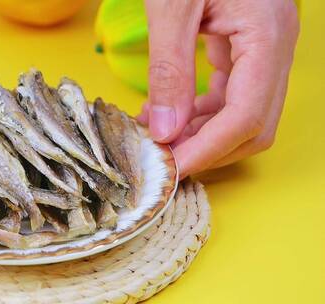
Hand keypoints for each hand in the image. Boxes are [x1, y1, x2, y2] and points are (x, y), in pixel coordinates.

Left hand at [137, 0, 298, 177]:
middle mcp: (275, 47)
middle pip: (254, 125)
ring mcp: (264, 49)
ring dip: (200, 136)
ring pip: (243, 116)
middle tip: (163, 160)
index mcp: (267, 35)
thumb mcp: (172, 8)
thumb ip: (169, 70)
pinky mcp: (246, 48)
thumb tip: (167, 131)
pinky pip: (230, 96)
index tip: (171, 169)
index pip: (247, 115)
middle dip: (208, 150)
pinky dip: (199, 114)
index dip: (209, 150)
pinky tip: (166, 115)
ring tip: (156, 138)